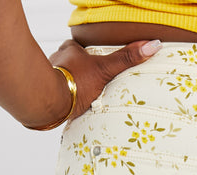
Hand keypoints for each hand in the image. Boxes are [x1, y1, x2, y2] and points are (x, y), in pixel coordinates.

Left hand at [44, 38, 160, 123]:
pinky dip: (63, 99)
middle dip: (81, 74)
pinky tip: (70, 106)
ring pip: (64, 78)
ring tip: (82, 97)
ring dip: (71, 87)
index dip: (91, 57)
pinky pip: (56, 93)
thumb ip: (126, 59)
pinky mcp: (45, 93)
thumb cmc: (75, 82)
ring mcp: (50, 76)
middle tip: (92, 84)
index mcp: (69, 50)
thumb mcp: (105, 69)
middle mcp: (57, 60)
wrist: (50, 100)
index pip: (81, 49)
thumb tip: (151, 45)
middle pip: (72, 64)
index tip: (98, 67)